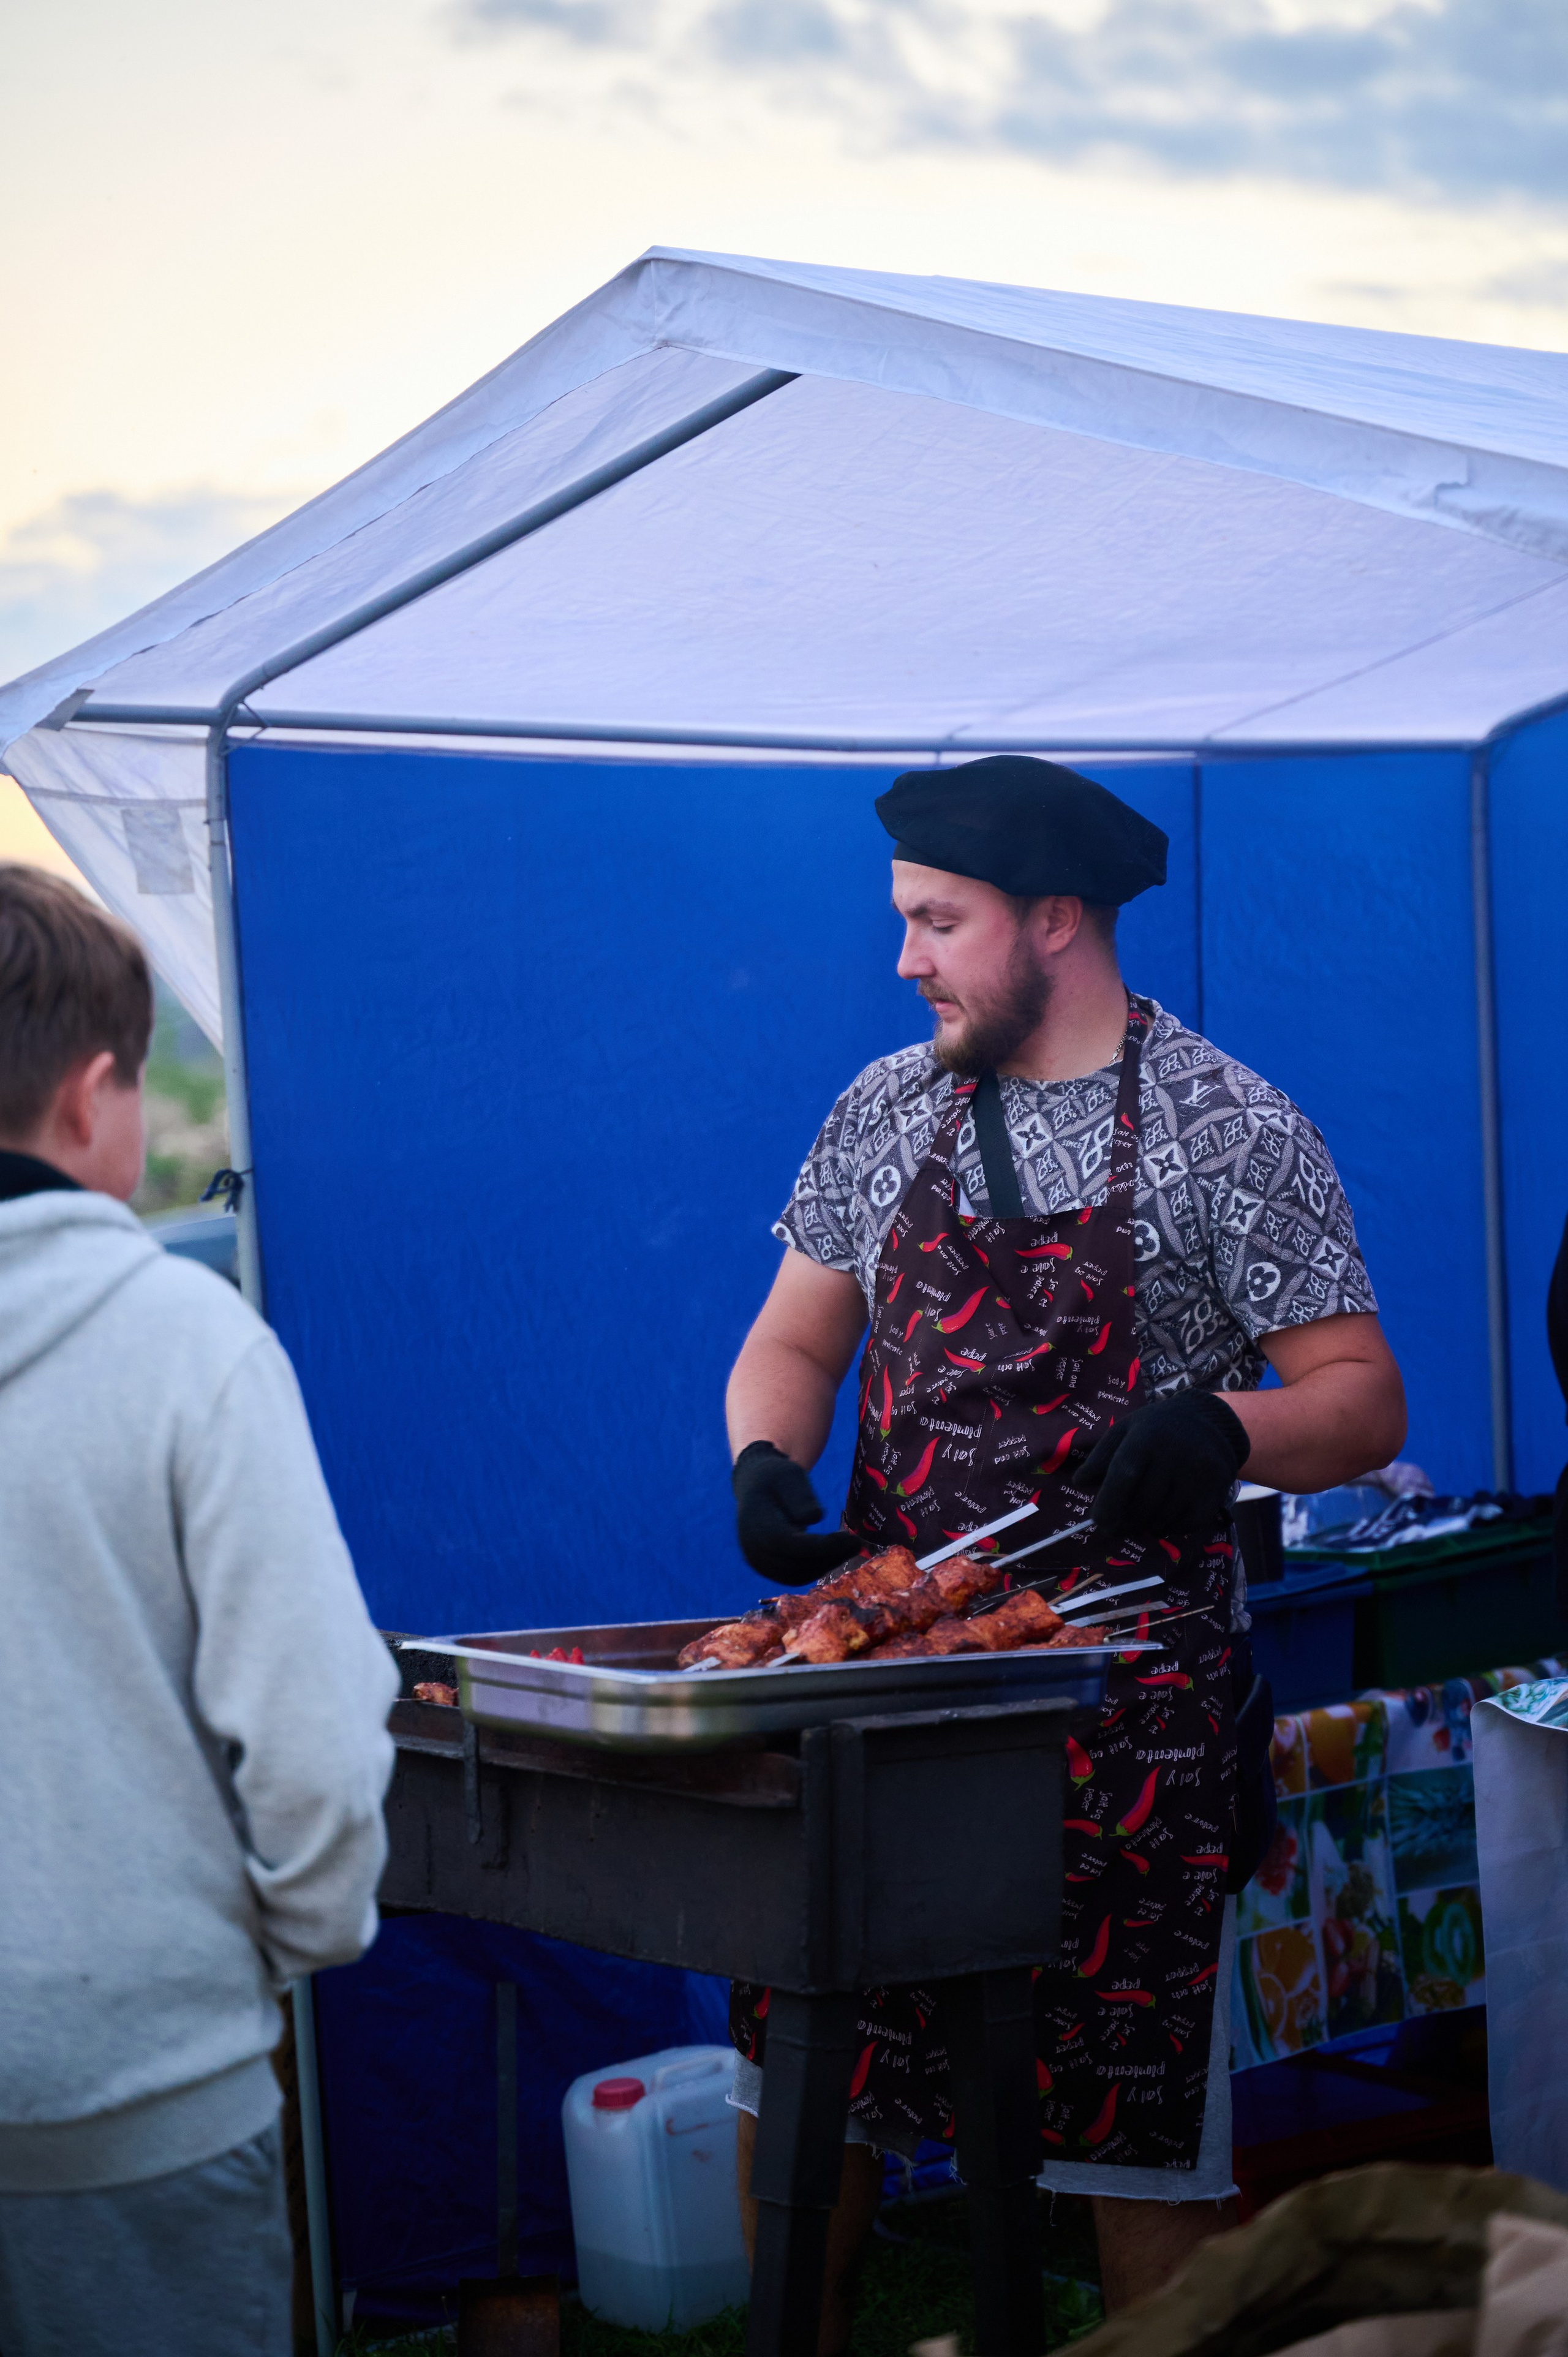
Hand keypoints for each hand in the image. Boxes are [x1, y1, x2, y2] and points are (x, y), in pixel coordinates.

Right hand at [732, 1441, 860, 1584]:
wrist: (756, 1486)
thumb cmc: (776, 1477)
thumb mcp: (788, 1475)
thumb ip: (799, 1495)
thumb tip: (814, 1518)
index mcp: (755, 1525)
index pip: (792, 1545)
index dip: (824, 1547)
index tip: (853, 1540)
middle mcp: (753, 1550)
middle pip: (796, 1565)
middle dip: (831, 1557)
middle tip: (858, 1544)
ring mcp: (759, 1562)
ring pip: (797, 1575)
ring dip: (827, 1564)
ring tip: (849, 1546)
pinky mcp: (769, 1568)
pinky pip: (795, 1576)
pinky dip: (818, 1567)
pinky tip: (836, 1552)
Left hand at [1075, 1391, 1249, 1539]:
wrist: (1209, 1423)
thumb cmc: (1156, 1429)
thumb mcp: (1125, 1430)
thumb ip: (1100, 1456)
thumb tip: (1080, 1483)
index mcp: (1147, 1437)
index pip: (1124, 1476)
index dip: (1108, 1504)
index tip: (1099, 1521)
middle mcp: (1175, 1455)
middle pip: (1141, 1505)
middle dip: (1123, 1522)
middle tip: (1115, 1527)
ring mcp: (1198, 1476)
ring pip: (1161, 1519)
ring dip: (1144, 1526)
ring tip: (1139, 1517)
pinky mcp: (1214, 1494)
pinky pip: (1184, 1526)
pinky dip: (1168, 1529)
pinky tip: (1162, 1517)